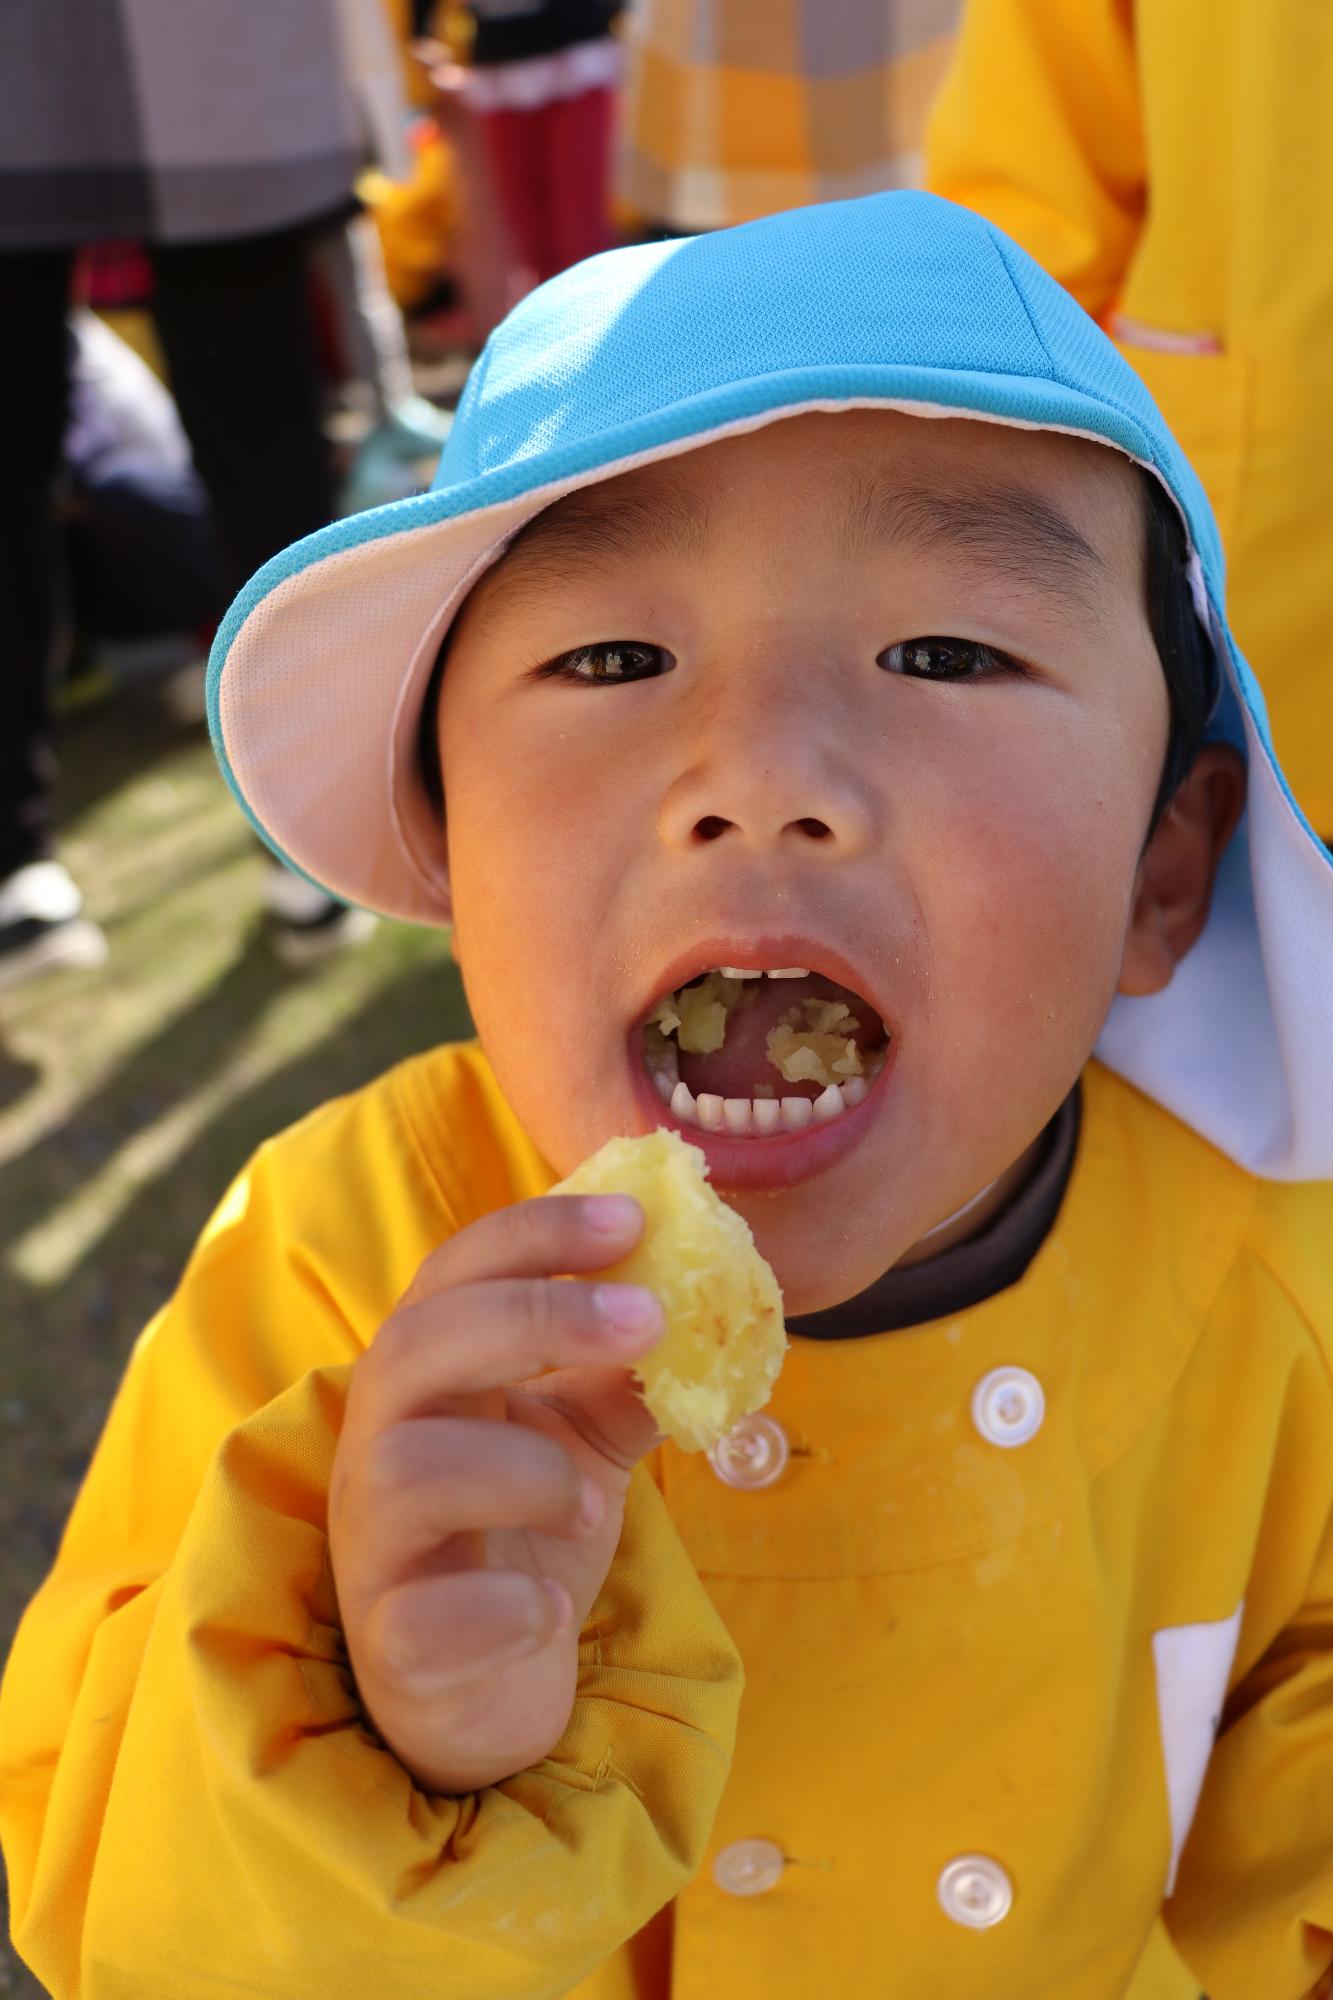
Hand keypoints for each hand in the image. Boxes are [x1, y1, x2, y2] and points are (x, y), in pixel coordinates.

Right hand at [329, 1194, 663, 1794]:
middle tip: (650, 1317)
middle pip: (415, 1344)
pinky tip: (549, 1608)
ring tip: (592, 1500)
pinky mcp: (395, 1644)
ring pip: (408, 1468)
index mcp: (428, 1379)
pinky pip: (423, 1615)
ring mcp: (376, 1545)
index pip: (455, 1273)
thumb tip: (714, 1302)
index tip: (634, 1218)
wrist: (483, 1691)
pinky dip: (499, 1604)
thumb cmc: (522, 1537)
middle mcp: (381, 1445)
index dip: (535, 1234)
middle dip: (536, 1316)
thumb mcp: (585, 1439)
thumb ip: (629, 1374)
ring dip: (522, 1470)